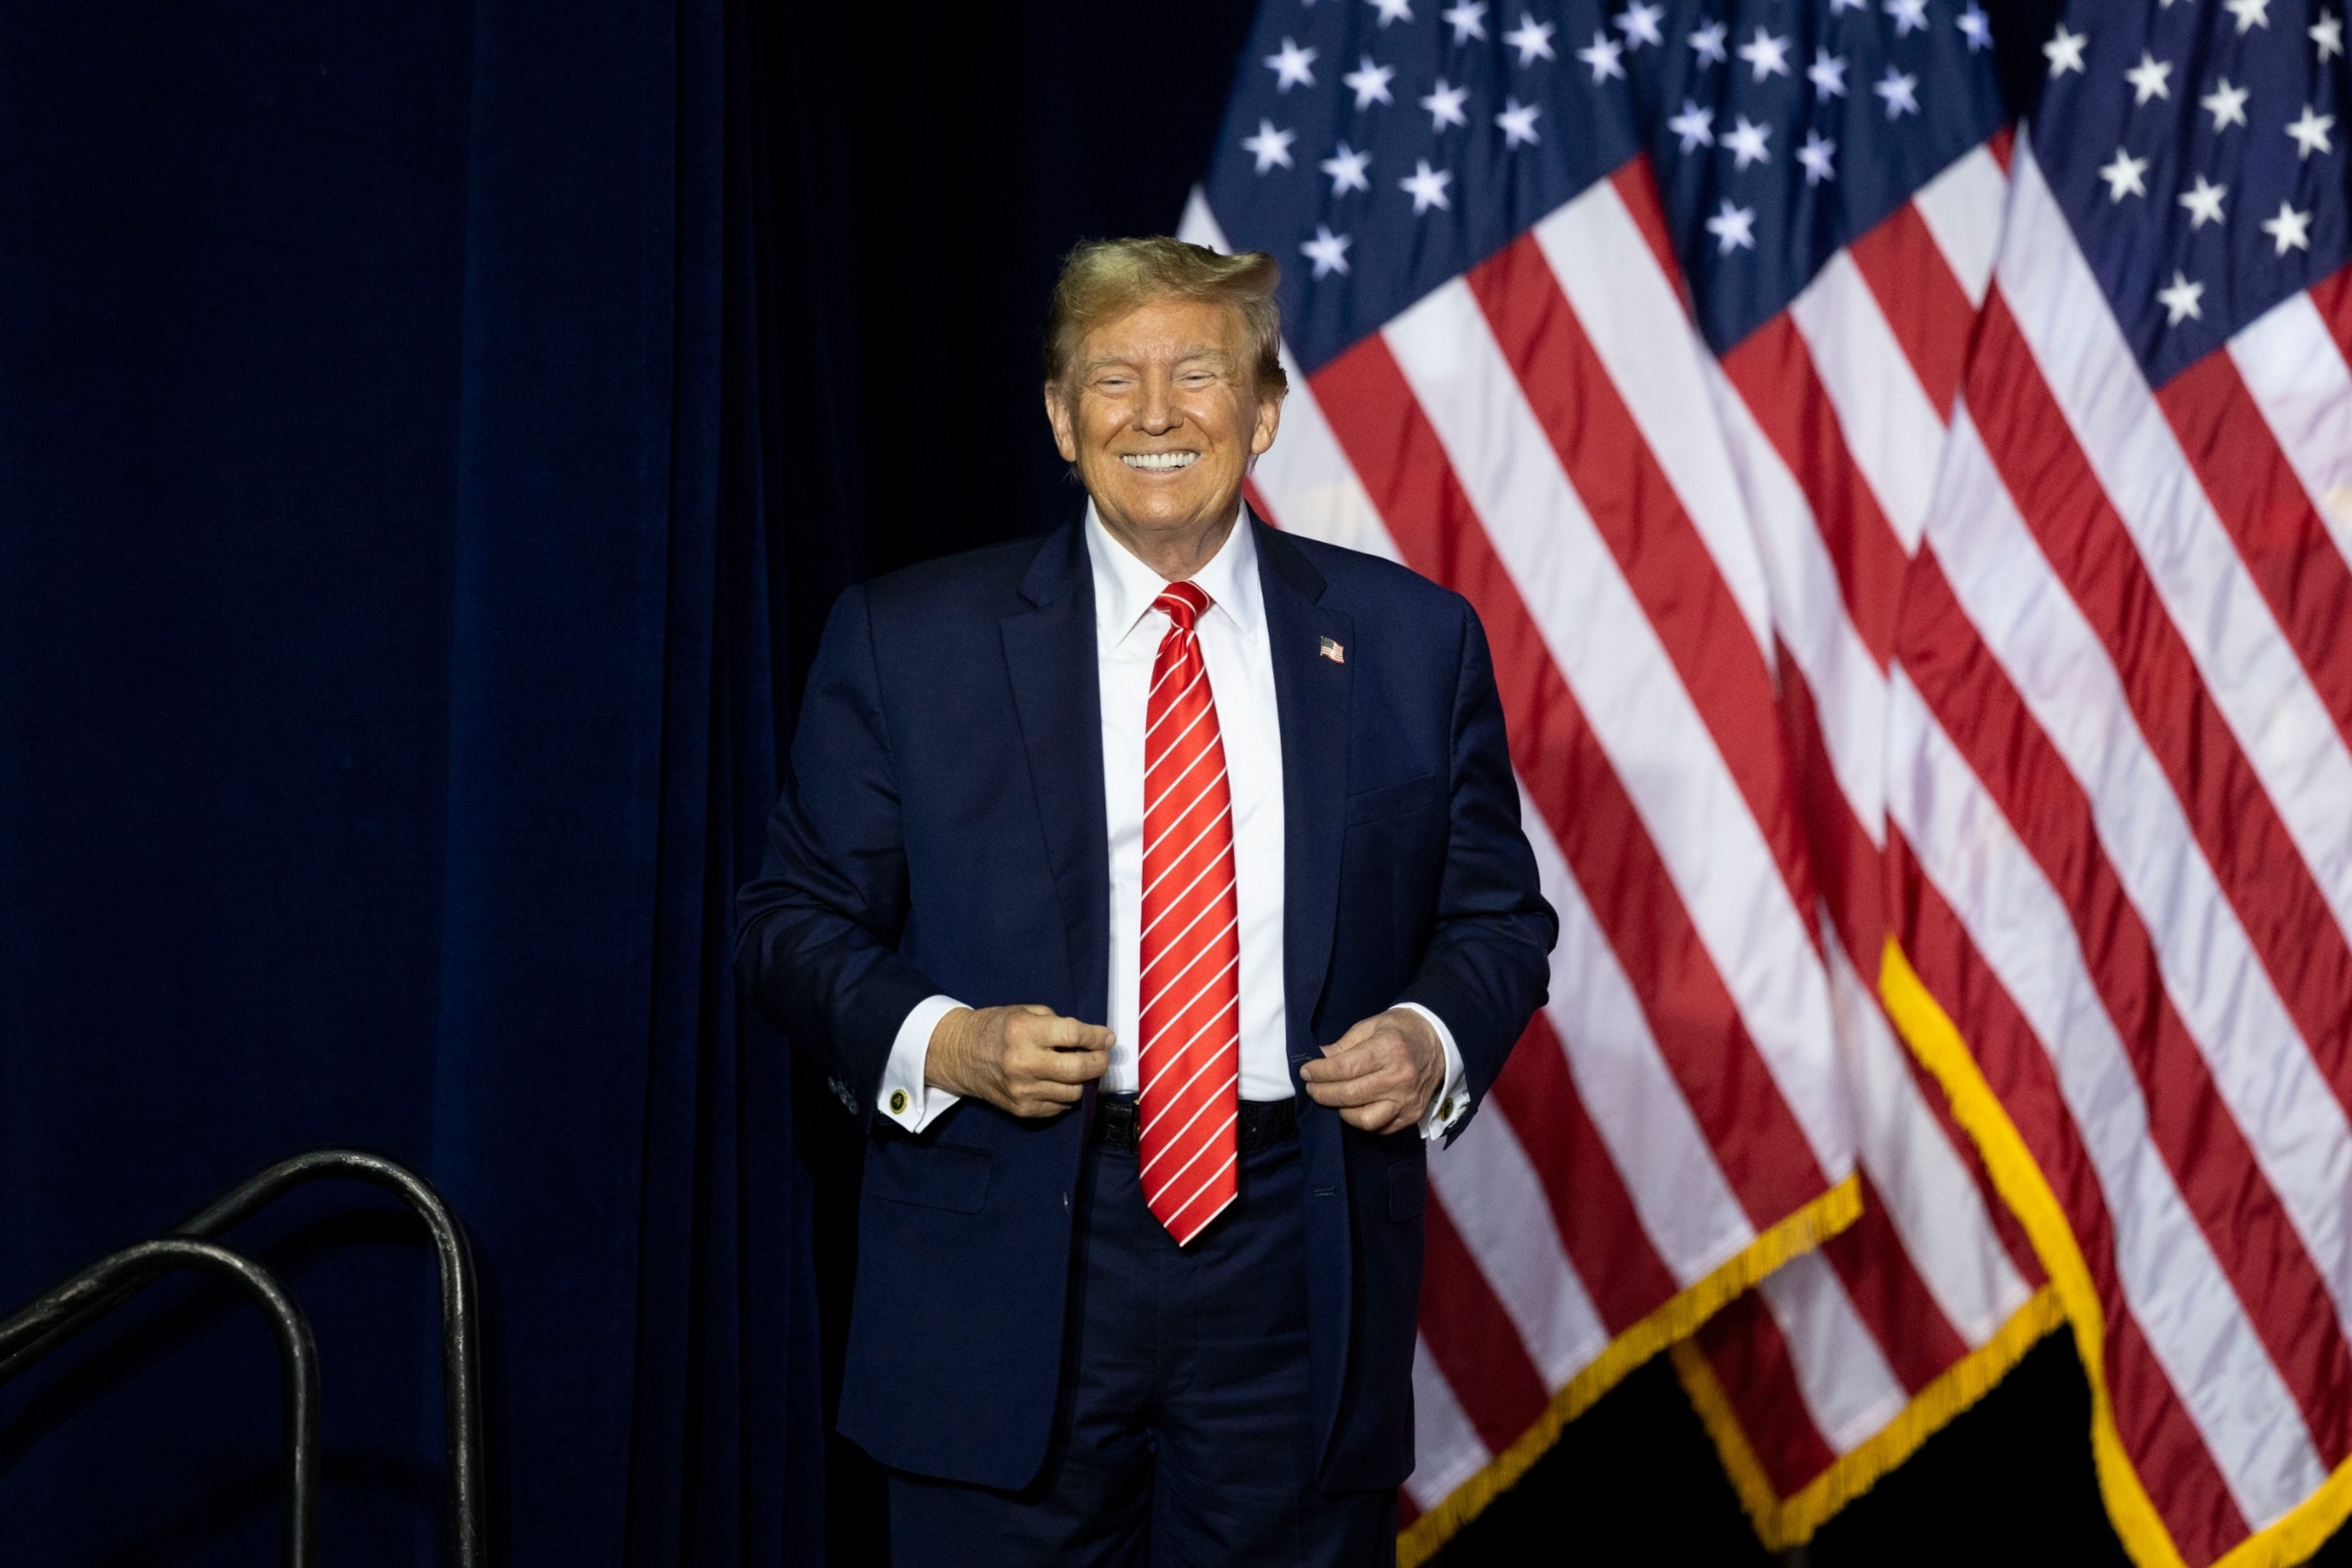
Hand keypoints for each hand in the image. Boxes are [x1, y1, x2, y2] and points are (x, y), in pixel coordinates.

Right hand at [926, 1004, 1111, 1118]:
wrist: (960, 1055)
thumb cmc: (996, 1028)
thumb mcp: (1024, 1013)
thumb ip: (1057, 1024)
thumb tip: (1092, 1041)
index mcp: (1023, 1032)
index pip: (1072, 1035)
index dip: (1096, 1037)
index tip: (1107, 1038)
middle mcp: (1023, 1063)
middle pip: (1077, 1070)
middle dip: (1098, 1063)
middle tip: (1102, 1058)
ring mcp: (1022, 1090)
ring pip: (1073, 1093)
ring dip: (1083, 1081)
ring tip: (1081, 1070)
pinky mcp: (1022, 1110)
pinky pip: (1059, 1107)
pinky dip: (1066, 1095)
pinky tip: (1060, 1083)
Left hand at [1299, 1007, 1444, 1134]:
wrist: (1439, 1041)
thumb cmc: (1400, 1030)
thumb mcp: (1370, 1026)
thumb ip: (1343, 1045)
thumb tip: (1317, 1060)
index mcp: (1389, 1049)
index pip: (1345, 1068)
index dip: (1320, 1072)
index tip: (1306, 1071)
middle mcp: (1400, 1077)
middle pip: (1350, 1095)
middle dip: (1322, 1093)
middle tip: (1312, 1088)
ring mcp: (1407, 1100)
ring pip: (1364, 1119)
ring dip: (1341, 1111)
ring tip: (1334, 1099)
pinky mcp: (1412, 1116)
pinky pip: (1380, 1129)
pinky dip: (1362, 1121)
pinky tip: (1354, 1108)